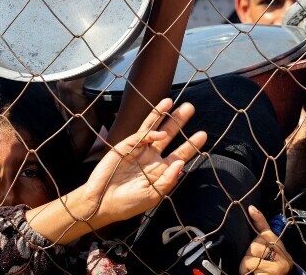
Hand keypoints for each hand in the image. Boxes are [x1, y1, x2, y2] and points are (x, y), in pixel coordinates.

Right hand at [81, 98, 206, 224]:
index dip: (191, 144)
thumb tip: (182, 164)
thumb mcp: (154, 195)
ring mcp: (138, 150)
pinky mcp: (125, 147)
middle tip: (190, 107)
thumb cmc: (129, 203)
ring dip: (161, 115)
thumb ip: (169, 180)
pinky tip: (160, 132)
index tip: (202, 134)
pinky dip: (149, 132)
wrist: (103, 202)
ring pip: (152, 128)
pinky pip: (139, 136)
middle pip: (169, 135)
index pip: (180, 154)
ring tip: (171, 101)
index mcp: (161, 170)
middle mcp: (151, 157)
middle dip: (178, 121)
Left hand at [239, 206, 293, 274]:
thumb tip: (251, 211)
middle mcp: (284, 254)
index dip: (258, 218)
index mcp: (279, 246)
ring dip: (246, 263)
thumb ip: (258, 238)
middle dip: (249, 253)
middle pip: (256, 242)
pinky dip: (247, 270)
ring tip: (253, 269)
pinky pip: (252, 264)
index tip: (251, 208)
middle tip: (253, 263)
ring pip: (253, 252)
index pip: (267, 230)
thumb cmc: (264, 270)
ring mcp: (281, 262)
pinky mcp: (276, 270)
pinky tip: (255, 274)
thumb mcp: (261, 254)